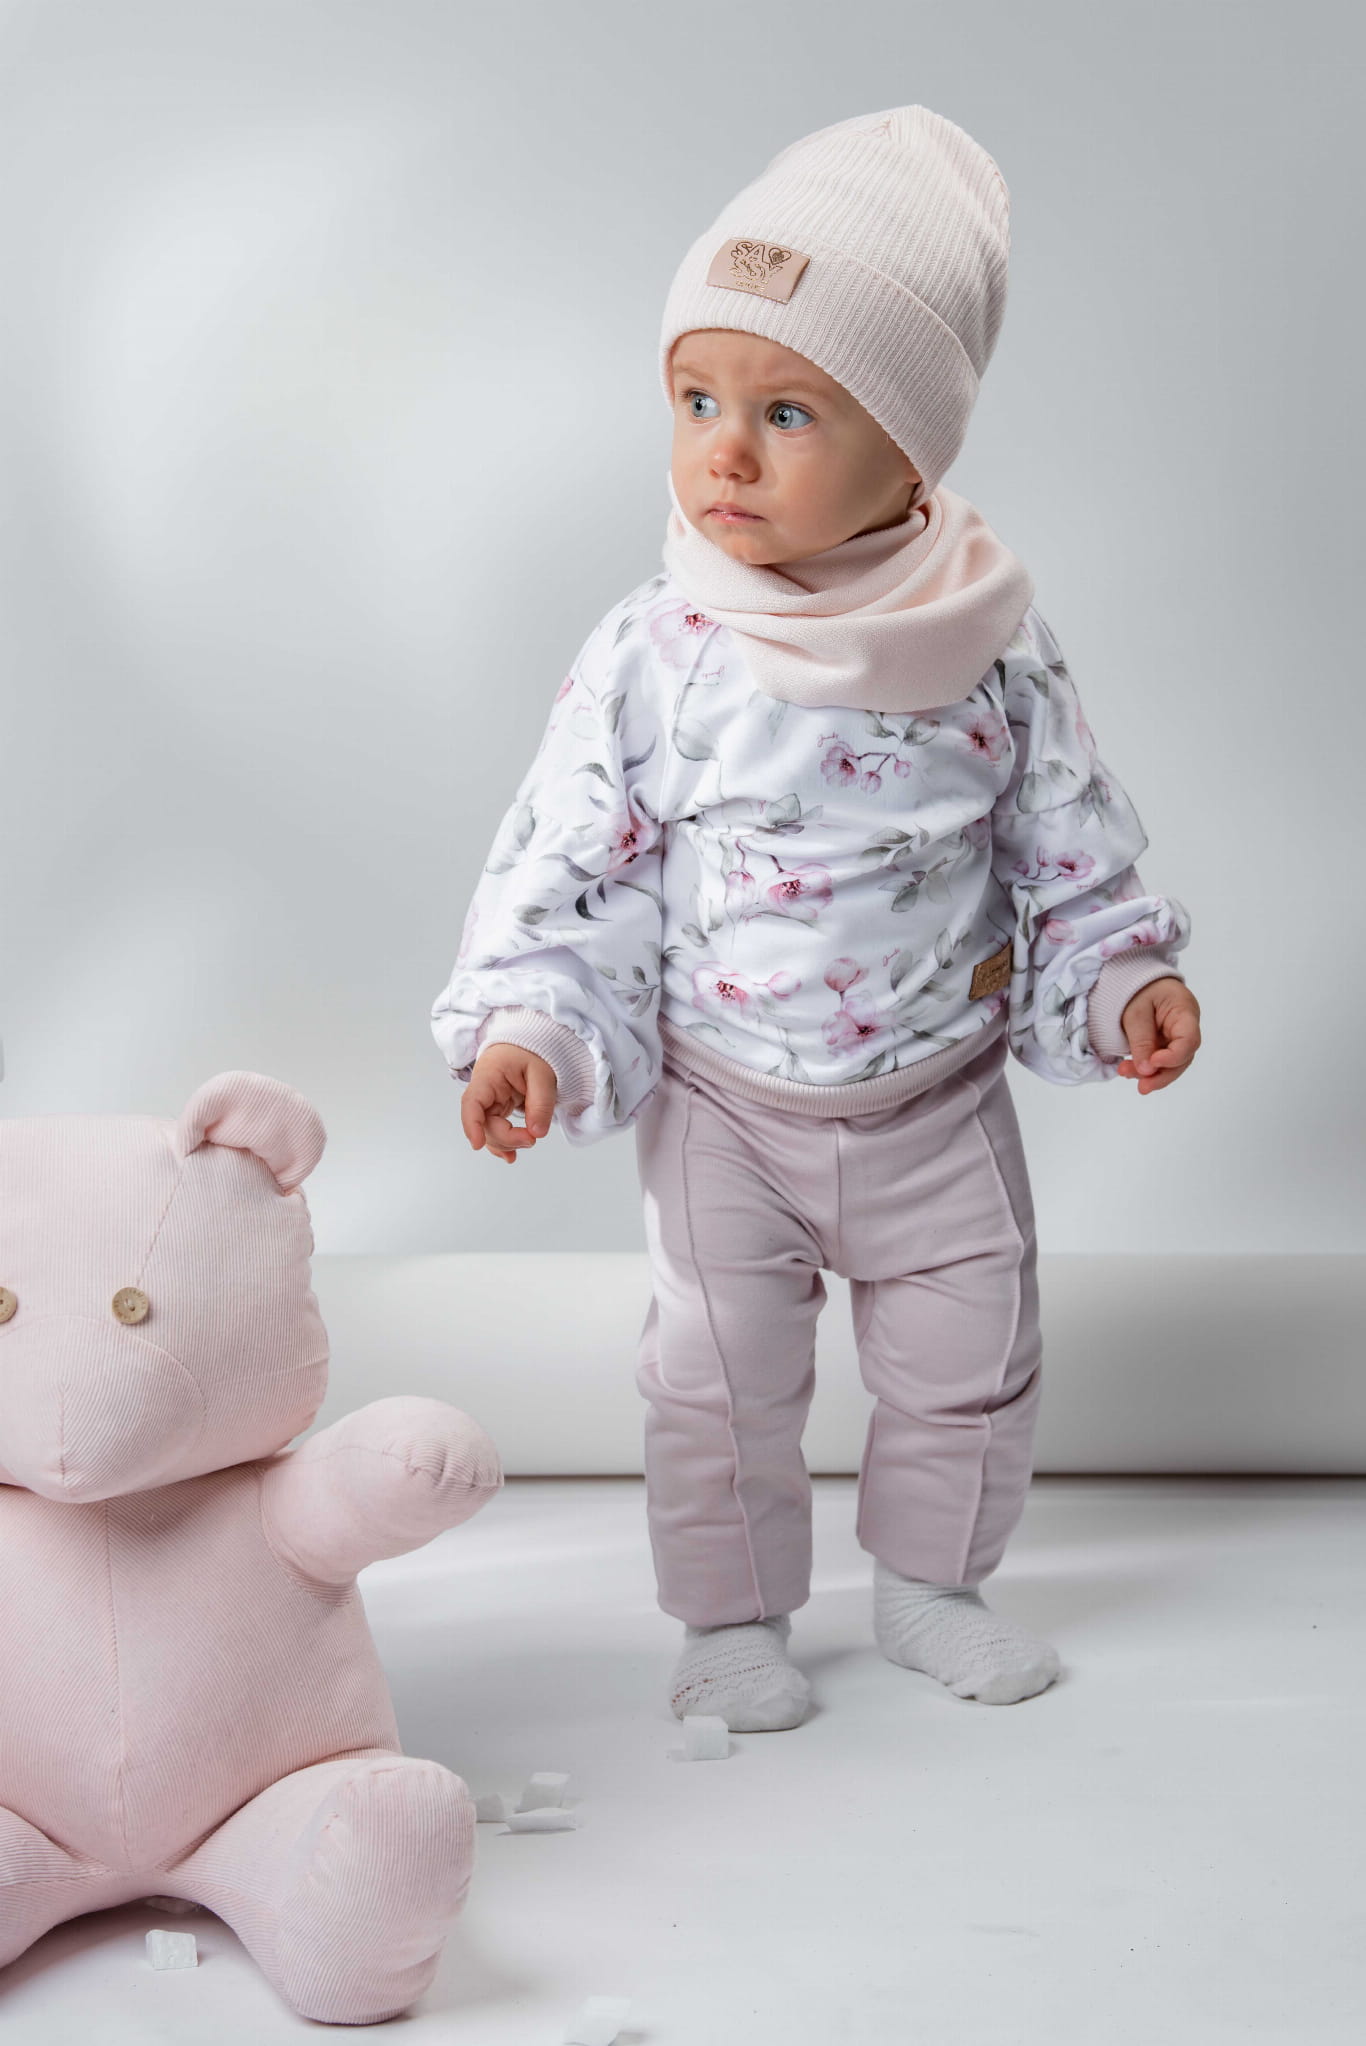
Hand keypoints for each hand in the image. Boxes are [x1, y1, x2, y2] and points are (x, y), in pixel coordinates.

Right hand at [461, 1045, 557, 1162]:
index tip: (477, 1145)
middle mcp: (483, 1090)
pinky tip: (510, 1155)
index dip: (471, 1125)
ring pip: (489, 1130)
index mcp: (489, 1075)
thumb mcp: (543, 1073)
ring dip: (506, 1143)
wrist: (530, 1042)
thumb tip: (537, 1133)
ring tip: (528, 1142)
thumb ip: (540, 1103)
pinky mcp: (498, 1108)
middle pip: (483, 1123)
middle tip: (532, 1139)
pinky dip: (503, 1143)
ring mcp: (489, 1101)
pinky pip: (495, 1129)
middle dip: (505, 1137)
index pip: (471, 1103)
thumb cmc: (533, 1051)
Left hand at [1115, 977, 1200, 1094]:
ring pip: (1172, 1064)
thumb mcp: (1135, 1012)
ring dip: (1151, 1074)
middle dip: (1161, 1074)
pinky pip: (1161, 1061)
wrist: (1136, 981)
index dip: (1173, 1057)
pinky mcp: (1167, 1044)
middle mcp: (1187, 1027)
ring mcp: (1178, 1037)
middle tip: (1142, 1087)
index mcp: (1185, 1011)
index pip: (1189, 1040)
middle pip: (1183, 1058)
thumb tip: (1146, 1070)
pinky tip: (1130, 1071)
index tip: (1153, 1064)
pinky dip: (1147, 1068)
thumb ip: (1142, 1040)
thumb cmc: (1139, 989)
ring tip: (1125, 1073)